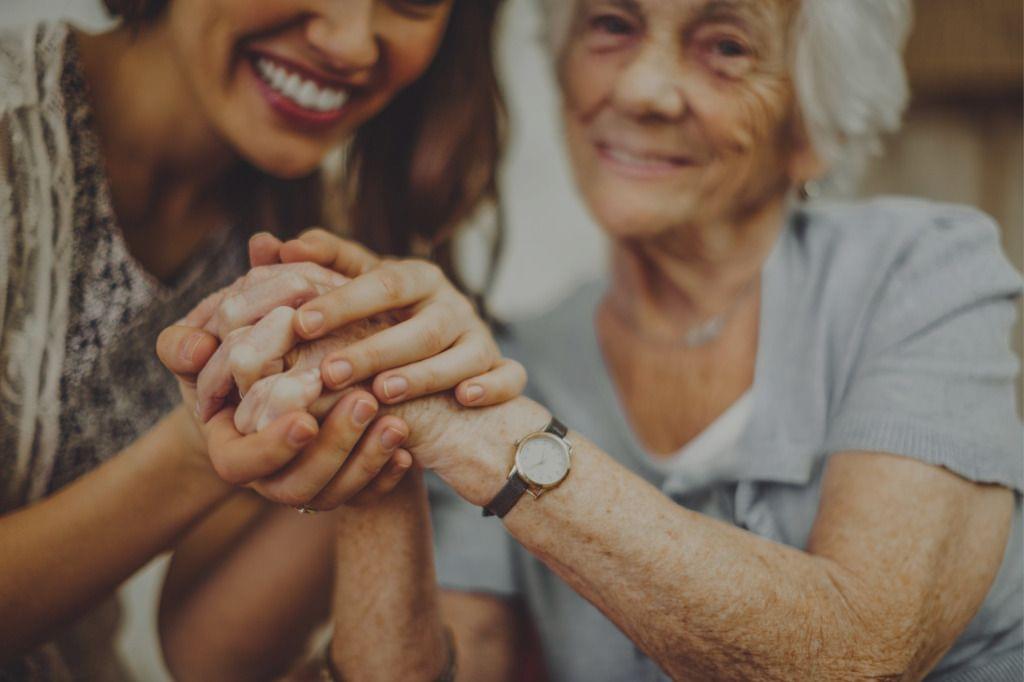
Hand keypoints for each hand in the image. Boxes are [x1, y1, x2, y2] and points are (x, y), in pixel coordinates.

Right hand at [158, 323, 412, 510]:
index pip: (240, 465)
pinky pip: (366, 497)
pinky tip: (408, 454)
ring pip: (334, 496)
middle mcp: (267, 479)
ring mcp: (307, 486)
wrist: (271, 380)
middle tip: (365, 402)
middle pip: (296, 487)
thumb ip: (186, 345)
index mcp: (229, 450)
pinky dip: (386, 478)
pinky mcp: (343, 485)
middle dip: (333, 448)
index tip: (305, 419)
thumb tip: (194, 347)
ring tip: (396, 422)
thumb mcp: (205, 347)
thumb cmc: (231, 357)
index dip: (271, 447)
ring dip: (367, 461)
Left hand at [250, 230, 526, 407]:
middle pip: (420, 323)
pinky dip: (493, 385)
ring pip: (463, 352)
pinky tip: (466, 399)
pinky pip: (509, 376)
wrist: (441, 364)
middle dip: (375, 347)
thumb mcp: (351, 293)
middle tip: (329, 372)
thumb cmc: (382, 322)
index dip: (342, 301)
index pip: (380, 281)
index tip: (298, 321)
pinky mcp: (501, 368)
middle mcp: (451, 304)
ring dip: (425, 372)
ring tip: (384, 390)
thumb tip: (262, 243)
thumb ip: (312, 270)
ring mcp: (479, 337)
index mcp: (415, 278)